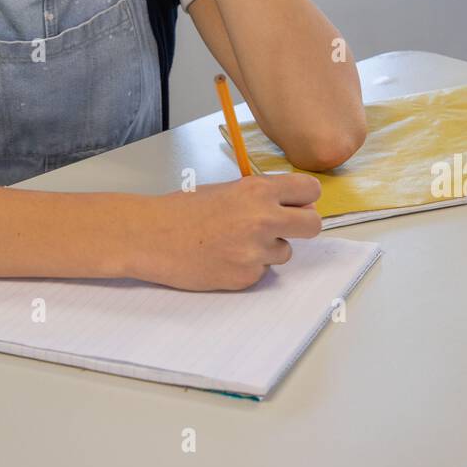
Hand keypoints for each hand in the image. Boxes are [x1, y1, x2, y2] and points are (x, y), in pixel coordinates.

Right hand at [127, 173, 323, 290]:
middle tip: (282, 228)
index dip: (305, 198)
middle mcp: (263, 219)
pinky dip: (248, 267)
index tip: (297, 204)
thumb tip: (293, 206)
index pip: (310, 190)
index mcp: (259, 190)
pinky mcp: (246, 277)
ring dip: (269, 249)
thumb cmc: (184, 209)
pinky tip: (223, 258)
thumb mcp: (227, 189)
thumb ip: (262, 196)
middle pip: (313, 225)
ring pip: (285, 252)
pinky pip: (261, 272)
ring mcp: (256, 251)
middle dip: (301, 226)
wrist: (152, 236)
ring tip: (236, 243)